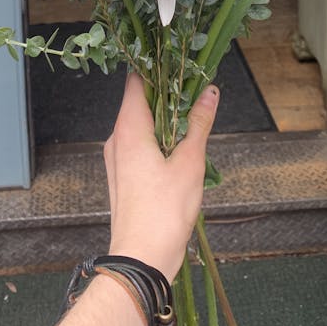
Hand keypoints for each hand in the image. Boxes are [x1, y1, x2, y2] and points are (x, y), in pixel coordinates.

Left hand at [103, 72, 219, 282]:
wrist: (141, 260)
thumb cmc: (164, 212)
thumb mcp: (190, 162)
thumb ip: (199, 123)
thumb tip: (209, 92)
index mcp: (128, 128)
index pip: (136, 81)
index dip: (157, 69)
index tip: (181, 65)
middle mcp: (116, 139)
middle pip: (139, 101)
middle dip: (167, 96)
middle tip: (195, 95)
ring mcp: (116, 159)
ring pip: (139, 125)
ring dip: (164, 121)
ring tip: (192, 124)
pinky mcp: (122, 176)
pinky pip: (138, 145)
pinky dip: (158, 141)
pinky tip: (179, 152)